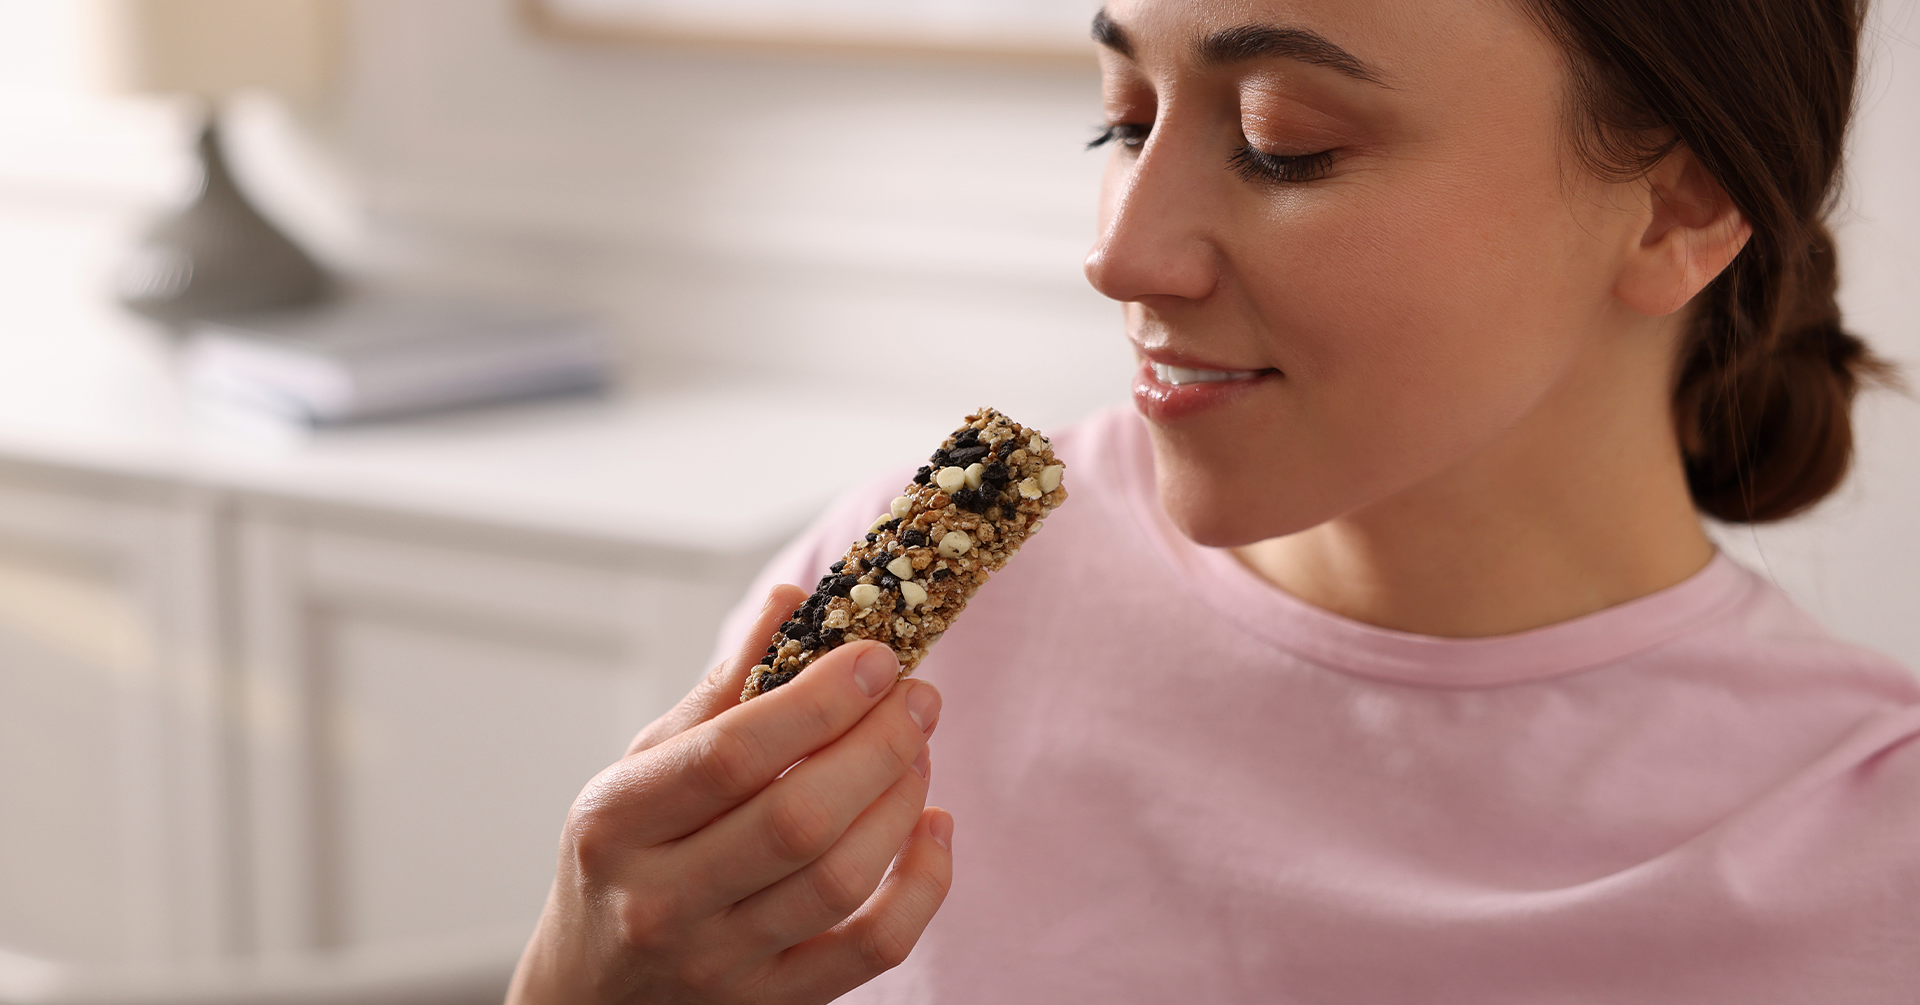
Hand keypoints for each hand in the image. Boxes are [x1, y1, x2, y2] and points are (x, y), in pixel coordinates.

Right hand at [507, 584, 952, 1003]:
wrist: (588, 991)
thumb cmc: (625, 858)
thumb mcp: (642, 768)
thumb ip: (720, 692)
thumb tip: (791, 603)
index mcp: (618, 823)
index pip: (731, 754)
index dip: (819, 700)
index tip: (876, 657)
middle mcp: (662, 901)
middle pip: (798, 819)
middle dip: (878, 745)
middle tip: (918, 696)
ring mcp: (720, 965)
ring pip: (840, 881)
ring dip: (902, 801)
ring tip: (920, 749)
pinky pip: (874, 948)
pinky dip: (925, 884)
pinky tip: (934, 826)